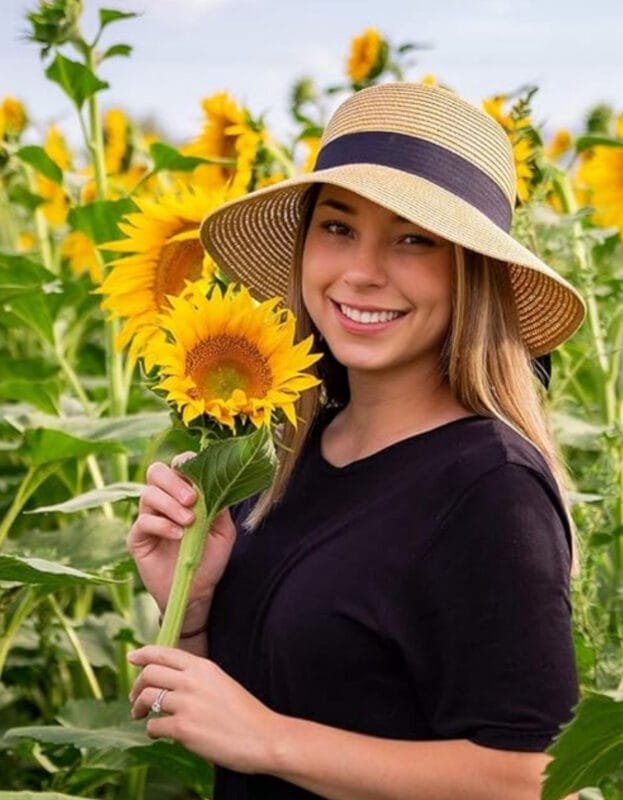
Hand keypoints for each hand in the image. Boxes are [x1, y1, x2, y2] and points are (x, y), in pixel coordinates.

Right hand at [127, 453, 237, 613]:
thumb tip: (217, 483)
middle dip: (174, 481)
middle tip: (191, 499)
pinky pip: (143, 521)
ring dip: (170, 505)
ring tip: (189, 522)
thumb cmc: (210, 558)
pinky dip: (162, 525)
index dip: (185, 463)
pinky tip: (178, 535)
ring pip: (148, 494)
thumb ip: (219, 506)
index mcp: (184, 492)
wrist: (197, 591)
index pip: (178, 465)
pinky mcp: (137, 537)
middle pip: (156, 471)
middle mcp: (164, 500)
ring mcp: (148, 517)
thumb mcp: (224, 531)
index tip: (197, 475)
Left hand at [128, 646, 280, 773]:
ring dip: (139, 708)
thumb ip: (197, 678)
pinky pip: (153, 726)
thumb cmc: (244, 714)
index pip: (164, 653)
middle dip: (137, 686)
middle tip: (136, 699)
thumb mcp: (221, 683)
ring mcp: (186, 704)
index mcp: (203, 667)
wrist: (262, 737)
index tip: (132, 657)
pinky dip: (152, 731)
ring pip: (146, 697)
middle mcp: (192, 681)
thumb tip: (171, 681)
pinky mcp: (183, 728)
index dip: (143, 654)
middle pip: (149, 673)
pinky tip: (160, 734)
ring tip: (141, 717)